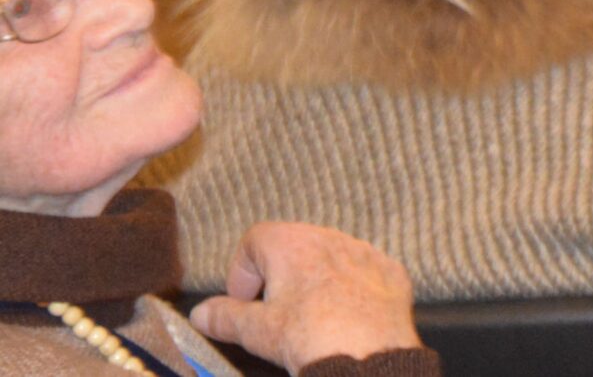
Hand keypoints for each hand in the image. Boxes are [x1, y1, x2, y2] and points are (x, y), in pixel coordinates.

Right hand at [188, 223, 421, 375]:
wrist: (370, 356)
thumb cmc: (308, 337)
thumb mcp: (256, 331)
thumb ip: (224, 317)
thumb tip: (200, 313)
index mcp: (293, 242)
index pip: (255, 239)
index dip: (242, 272)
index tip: (245, 303)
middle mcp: (331, 237)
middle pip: (294, 246)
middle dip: (279, 277)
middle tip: (275, 315)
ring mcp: (366, 252)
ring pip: (330, 257)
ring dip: (316, 281)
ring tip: (312, 319)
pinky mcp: (391, 272)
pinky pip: (363, 272)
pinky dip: (350, 289)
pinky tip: (346, 319)